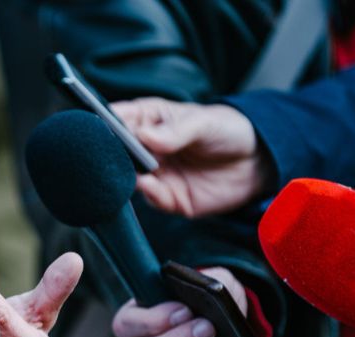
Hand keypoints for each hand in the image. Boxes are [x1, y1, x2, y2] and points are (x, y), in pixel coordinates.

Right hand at [111, 97, 273, 216]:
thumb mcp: (204, 122)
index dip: (103, 123)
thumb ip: (176, 130)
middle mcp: (145, 148)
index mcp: (149, 120)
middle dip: (109, 155)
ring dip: (125, 177)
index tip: (96, 128)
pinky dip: (147, 194)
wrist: (258, 162)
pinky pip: (151, 199)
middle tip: (109, 156)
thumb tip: (146, 137)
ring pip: (127, 178)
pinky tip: (149, 185)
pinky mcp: (168, 198)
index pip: (116, 119)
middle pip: (115, 152)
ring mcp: (155, 174)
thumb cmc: (228, 130)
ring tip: (131, 172)